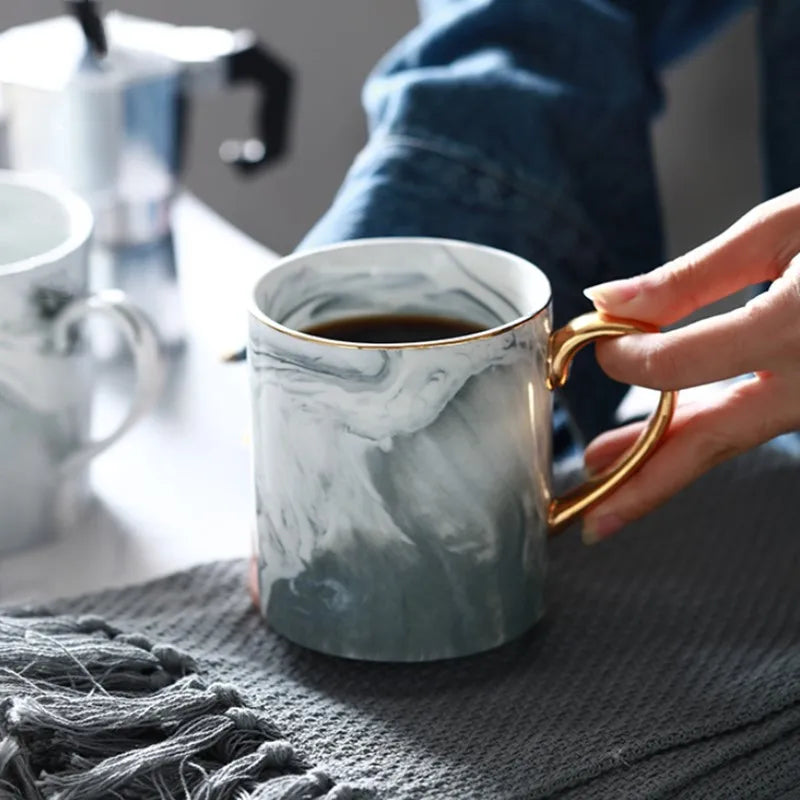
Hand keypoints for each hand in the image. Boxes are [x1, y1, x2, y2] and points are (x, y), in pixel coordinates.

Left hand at [580, 187, 799, 542]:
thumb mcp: (782, 229)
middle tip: (589, 512)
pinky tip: (664, 437)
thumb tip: (610, 301)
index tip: (599, 338)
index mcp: (795, 327)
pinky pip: (754, 423)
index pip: (680, 365)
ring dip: (664, 463)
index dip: (626, 356)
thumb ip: (691, 276)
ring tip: (607, 479)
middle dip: (642, 482)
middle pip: (711, 442)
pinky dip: (704, 433)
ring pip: (731, 440)